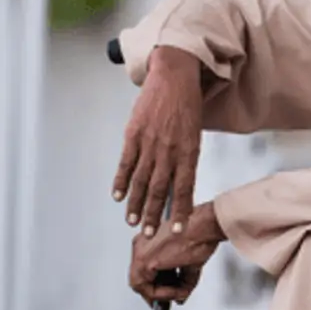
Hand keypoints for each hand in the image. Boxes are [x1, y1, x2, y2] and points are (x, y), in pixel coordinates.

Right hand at [112, 46, 204, 235]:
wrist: (174, 75)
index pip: (184, 188)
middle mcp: (169, 150)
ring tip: (131, 221)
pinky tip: (116, 196)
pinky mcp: (133, 133)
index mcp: (189, 151)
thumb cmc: (188, 107)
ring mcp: (149, 142)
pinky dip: (120, 180)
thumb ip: (185, 160)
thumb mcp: (194, 134)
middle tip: (148, 234)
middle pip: (160, 189)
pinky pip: (125, 162)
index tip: (175, 229)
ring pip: (141, 180)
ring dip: (135, 203)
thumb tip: (179, 186)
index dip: (179, 210)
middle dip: (153, 214)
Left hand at [129, 202, 224, 303]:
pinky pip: (147, 288)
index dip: (155, 286)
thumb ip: (182, 282)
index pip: (144, 270)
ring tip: (177, 293)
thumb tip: (180, 297)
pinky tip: (176, 291)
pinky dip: (162, 294)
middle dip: (156, 292)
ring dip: (160, 295)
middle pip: (139, 279)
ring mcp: (140, 252)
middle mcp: (141, 244)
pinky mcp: (145, 261)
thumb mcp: (189, 263)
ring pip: (140, 286)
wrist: (204, 226)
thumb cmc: (200, 233)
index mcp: (149, 240)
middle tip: (170, 297)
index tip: (166, 293)